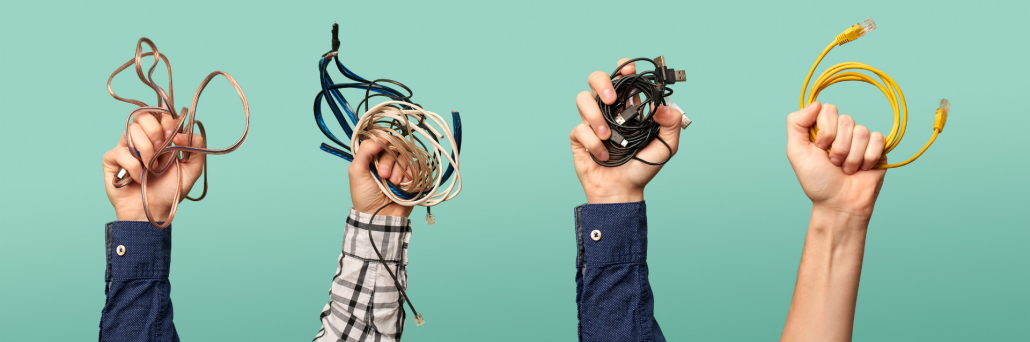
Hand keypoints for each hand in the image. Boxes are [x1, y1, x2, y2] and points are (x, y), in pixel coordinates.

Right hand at [102, 112, 205, 221]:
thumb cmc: (171, 191)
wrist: (153, 211)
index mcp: (162, 137)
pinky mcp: (112, 159)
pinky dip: (132, 166)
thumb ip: (196, 147)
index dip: (168, 122)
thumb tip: (182, 133)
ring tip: (151, 168)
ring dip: (146, 150)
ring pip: (131, 130)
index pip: (161, 114)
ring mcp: (126, 147)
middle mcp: (143, 139)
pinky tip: (137, 177)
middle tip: (162, 151)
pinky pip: (120, 151)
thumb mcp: (192, 170)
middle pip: (143, 115)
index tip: (174, 139)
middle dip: (155, 131)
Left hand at [349, 136, 412, 217]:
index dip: (383, 142)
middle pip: (395, 147)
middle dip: (389, 161)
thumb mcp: (356, 171)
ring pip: (406, 157)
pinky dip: (410, 175)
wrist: (379, 217)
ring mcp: (400, 168)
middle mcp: (387, 160)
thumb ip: (364, 151)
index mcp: (373, 156)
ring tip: (393, 183)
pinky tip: (402, 186)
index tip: (382, 147)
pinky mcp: (411, 177)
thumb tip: (380, 136)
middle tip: (383, 175)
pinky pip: (416, 167)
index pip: (382, 139)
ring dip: (400, 170)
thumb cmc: (364, 196)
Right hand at [570, 58, 682, 202]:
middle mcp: (609, 111)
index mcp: (628, 107)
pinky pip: (579, 129)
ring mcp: (592, 122)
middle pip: (596, 79)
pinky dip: (592, 142)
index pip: (623, 78)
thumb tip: (660, 104)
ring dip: (594, 116)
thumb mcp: (667, 147)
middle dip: (602, 83)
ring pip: (583, 99)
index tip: (628, 68)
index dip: (623, 68)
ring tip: (607, 135)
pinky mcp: (579, 137)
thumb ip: (671, 124)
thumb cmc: (643, 168)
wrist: (623, 191)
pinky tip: (603, 155)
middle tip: (611, 100)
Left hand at [786, 102, 886, 217]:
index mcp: (822, 129)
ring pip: (862, 131)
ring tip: (846, 169)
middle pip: (846, 119)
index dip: (825, 129)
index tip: (819, 147)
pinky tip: (862, 169)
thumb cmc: (817, 181)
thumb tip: (815, 103)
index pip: (827, 109)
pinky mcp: (878, 148)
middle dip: (838, 147)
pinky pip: (878, 139)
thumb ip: (796, 124)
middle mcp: (841, 131)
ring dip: (851, 156)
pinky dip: (868, 158)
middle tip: (833, 163)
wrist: (839, 204)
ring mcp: (860, 139)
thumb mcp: (796, 152)